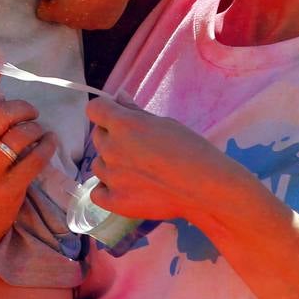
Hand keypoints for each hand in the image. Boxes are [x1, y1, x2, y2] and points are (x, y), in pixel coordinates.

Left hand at [37, 0, 143, 29]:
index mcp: (58, 14)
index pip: (42, 13)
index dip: (45, 1)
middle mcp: (72, 24)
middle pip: (62, 17)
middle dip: (64, 5)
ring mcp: (90, 26)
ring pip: (80, 19)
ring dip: (80, 9)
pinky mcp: (106, 24)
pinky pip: (96, 18)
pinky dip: (96, 11)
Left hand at [86, 96, 248, 221]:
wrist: (204, 189)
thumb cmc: (191, 150)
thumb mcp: (165, 123)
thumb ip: (136, 111)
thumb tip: (119, 97)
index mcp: (123, 124)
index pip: (95, 109)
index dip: (105, 111)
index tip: (117, 116)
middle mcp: (111, 148)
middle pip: (98, 136)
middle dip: (112, 137)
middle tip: (137, 147)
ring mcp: (111, 177)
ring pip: (98, 164)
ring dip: (111, 164)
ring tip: (137, 170)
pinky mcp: (115, 201)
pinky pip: (98, 193)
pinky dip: (107, 190)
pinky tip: (124, 188)